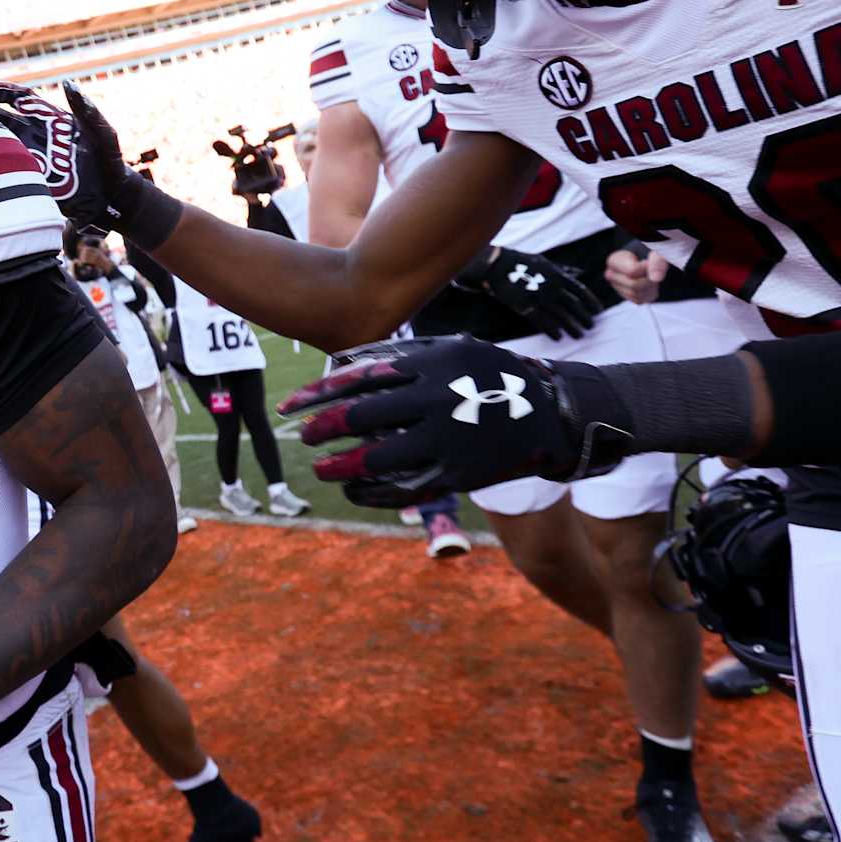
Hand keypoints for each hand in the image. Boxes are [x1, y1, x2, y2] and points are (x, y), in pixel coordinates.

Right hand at [0, 80, 177, 242]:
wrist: (114, 197)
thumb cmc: (110, 163)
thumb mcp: (103, 133)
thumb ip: (86, 109)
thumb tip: (67, 83)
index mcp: (51, 119)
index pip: (18, 98)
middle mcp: (37, 135)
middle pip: (2, 119)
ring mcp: (33, 157)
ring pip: (1, 144)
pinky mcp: (32, 179)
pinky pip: (7, 170)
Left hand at [277, 336, 632, 506]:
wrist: (549, 411)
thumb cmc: (487, 373)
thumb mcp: (448, 347)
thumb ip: (396, 354)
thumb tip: (340, 363)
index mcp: (428, 366)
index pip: (357, 379)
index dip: (317, 395)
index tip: (290, 407)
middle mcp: (434, 401)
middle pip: (362, 418)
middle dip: (324, 429)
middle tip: (305, 438)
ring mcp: (448, 439)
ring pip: (379, 459)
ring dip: (342, 467)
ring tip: (322, 468)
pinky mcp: (459, 473)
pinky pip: (406, 488)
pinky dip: (374, 493)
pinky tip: (354, 491)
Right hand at [462, 247, 603, 339]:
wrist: (497, 266)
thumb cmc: (521, 262)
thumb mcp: (545, 262)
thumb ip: (563, 270)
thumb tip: (579, 272)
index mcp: (558, 275)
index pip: (581, 291)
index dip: (591, 302)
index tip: (598, 311)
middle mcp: (552, 288)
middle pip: (574, 306)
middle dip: (584, 317)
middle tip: (590, 326)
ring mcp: (540, 298)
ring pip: (561, 316)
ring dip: (572, 327)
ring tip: (579, 335)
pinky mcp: (526, 307)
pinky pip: (543, 322)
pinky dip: (552, 331)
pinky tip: (558, 337)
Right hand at [605, 247, 669, 303]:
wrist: (648, 255)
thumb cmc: (650, 250)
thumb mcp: (656, 250)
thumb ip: (657, 261)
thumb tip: (656, 278)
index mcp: (614, 260)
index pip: (632, 272)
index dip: (648, 269)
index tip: (651, 261)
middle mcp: (612, 275)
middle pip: (634, 285)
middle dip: (649, 280)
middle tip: (654, 269)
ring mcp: (617, 287)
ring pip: (637, 295)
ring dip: (651, 287)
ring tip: (652, 275)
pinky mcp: (626, 295)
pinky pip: (640, 300)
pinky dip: (649, 293)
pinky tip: (650, 283)